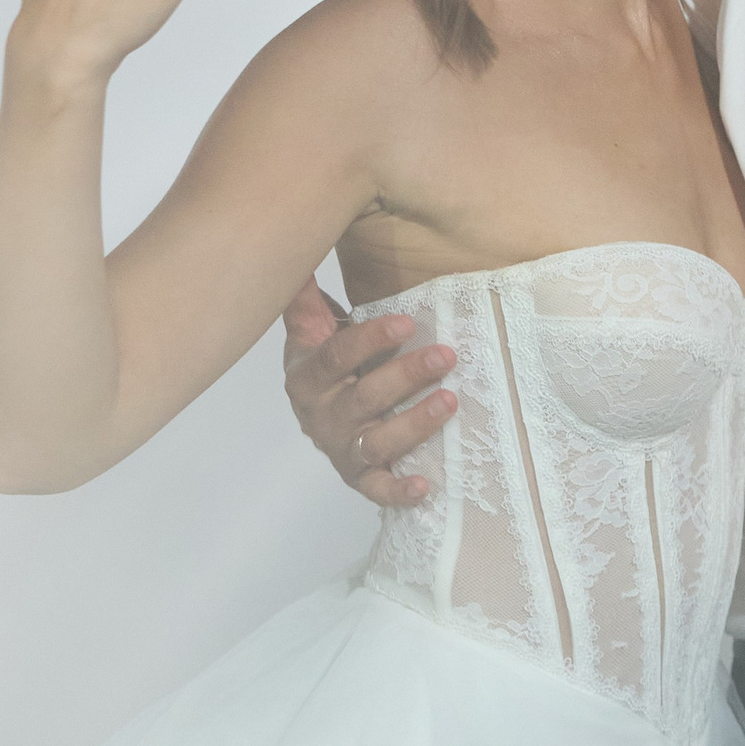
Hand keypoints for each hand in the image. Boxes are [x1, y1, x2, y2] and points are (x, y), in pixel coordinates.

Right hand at [283, 279, 457, 508]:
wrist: (315, 413)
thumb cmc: (326, 363)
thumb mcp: (311, 330)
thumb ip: (306, 299)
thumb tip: (294, 254)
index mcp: (306, 376)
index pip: (336, 356)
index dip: (370, 340)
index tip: (406, 322)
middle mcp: (320, 416)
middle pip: (363, 398)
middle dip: (405, 375)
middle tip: (446, 355)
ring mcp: (341, 449)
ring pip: (376, 441)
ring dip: (414, 423)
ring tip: (450, 401)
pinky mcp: (359, 477)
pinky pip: (377, 489)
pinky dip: (398, 491)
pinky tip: (424, 486)